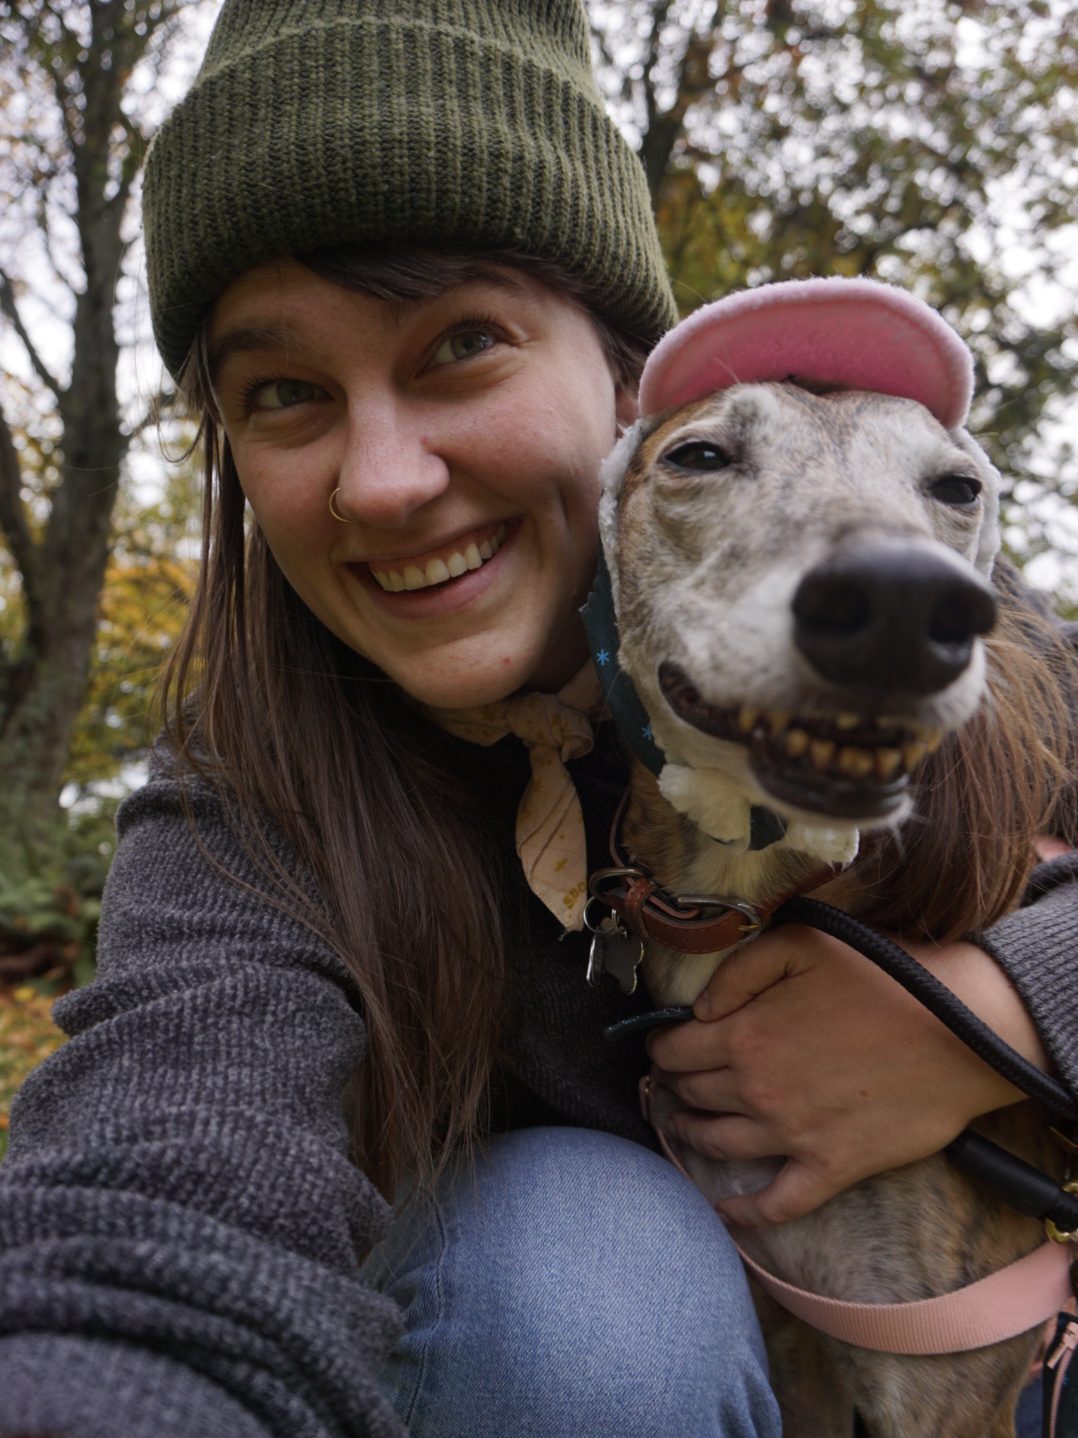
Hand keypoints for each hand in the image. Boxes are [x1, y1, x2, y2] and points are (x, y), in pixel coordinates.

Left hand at [645, 923, 1047, 1228]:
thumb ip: (738, 971)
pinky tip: (723, 1210)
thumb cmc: (881, 976)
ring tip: (684, 1126)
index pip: (674, 1049)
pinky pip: (776, 1204)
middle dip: (675, 1086)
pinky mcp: (830, 1168)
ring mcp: (791, 1136)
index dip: (661, 1046)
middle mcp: (757, 1090)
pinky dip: (743, 1212)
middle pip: (692, 1095)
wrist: (961, 1031)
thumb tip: (699, 1008)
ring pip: (718, 1145)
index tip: (662, 1045)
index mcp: (744, 1035)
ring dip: (691, 1135)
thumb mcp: (800, 944)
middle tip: (673, 1081)